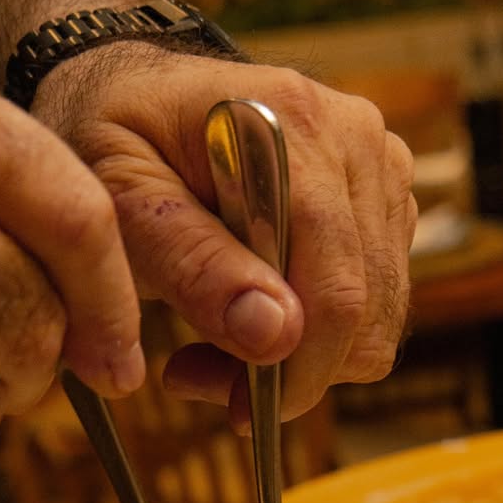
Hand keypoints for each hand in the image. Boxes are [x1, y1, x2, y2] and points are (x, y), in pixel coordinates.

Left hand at [35, 47, 416, 426]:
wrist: (137, 90)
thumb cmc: (115, 138)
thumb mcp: (120, 198)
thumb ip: (193, 264)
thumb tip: (277, 336)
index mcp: (294, 129)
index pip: (336, 290)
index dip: (296, 376)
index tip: (233, 412)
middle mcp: (357, 139)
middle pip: (367, 313)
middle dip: (292, 372)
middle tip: (199, 375)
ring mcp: (382, 167)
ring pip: (378, 320)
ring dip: (303, 358)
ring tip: (216, 341)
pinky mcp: (387, 198)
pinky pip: (379, 302)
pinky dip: (320, 333)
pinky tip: (252, 313)